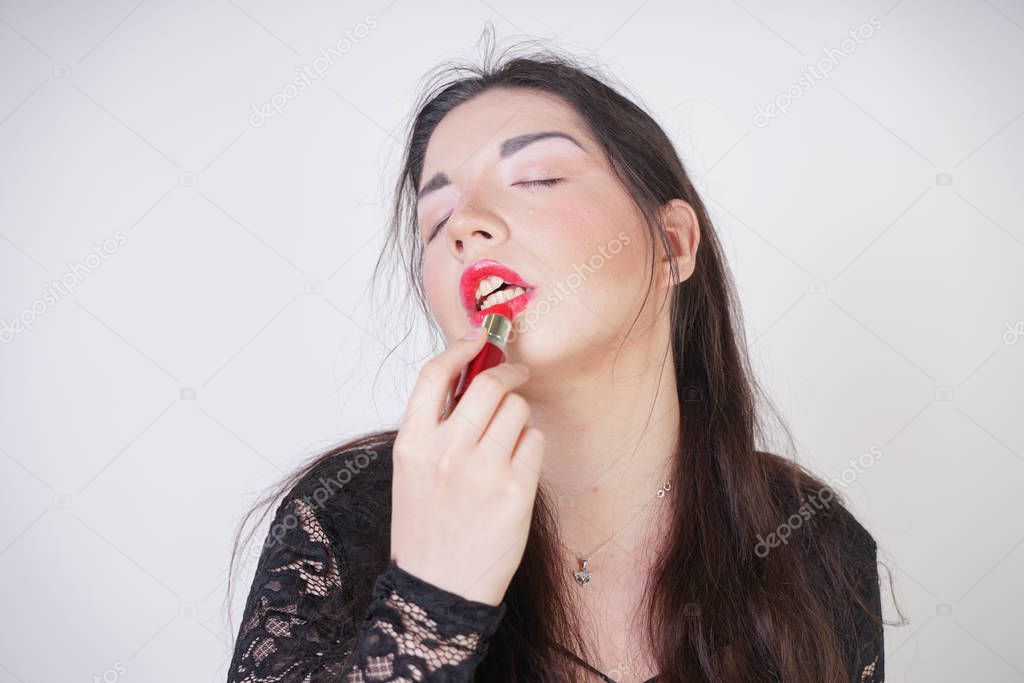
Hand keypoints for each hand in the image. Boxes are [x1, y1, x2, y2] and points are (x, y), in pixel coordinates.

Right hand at [390, 329, 544, 605]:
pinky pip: (534, 441)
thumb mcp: (414, 471)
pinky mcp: (513, 491)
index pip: (434, 374)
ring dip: (518, 416)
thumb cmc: (427, 527)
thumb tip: (472, 376)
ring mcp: (480, 470)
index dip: (461, 347)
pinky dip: (530, 446)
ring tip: (506, 443)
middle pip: (487, 384)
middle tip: (516, 374)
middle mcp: (444, 452)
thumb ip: (436, 426)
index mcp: (411, 443)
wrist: (438, 590)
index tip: (480, 338)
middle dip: (508, 373)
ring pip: (517, 409)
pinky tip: (516, 469)